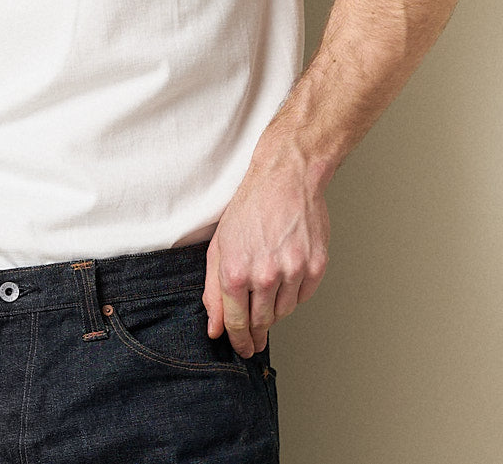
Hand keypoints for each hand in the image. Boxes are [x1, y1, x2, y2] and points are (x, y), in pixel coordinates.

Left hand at [202, 151, 328, 357]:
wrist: (285, 179)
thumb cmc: (249, 208)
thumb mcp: (219, 246)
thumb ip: (213, 290)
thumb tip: (215, 327)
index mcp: (236, 271)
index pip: (236, 323)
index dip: (238, 341)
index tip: (242, 350)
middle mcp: (265, 275)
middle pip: (261, 322)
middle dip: (255, 333)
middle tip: (254, 338)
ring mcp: (293, 272)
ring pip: (283, 312)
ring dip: (273, 310)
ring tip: (267, 292)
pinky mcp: (316, 267)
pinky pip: (302, 297)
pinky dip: (293, 294)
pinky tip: (285, 277)